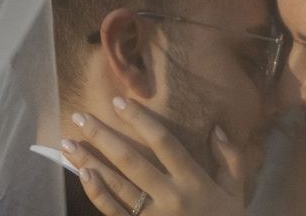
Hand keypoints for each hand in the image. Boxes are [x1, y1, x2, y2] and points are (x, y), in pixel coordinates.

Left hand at [61, 97, 246, 215]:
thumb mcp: (236, 189)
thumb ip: (231, 157)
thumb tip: (217, 128)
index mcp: (193, 180)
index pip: (163, 142)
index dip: (140, 120)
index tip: (119, 101)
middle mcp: (170, 196)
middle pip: (131, 161)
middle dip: (103, 136)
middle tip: (80, 116)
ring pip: (116, 185)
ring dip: (90, 162)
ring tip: (68, 142)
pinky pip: (114, 213)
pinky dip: (97, 194)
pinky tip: (83, 175)